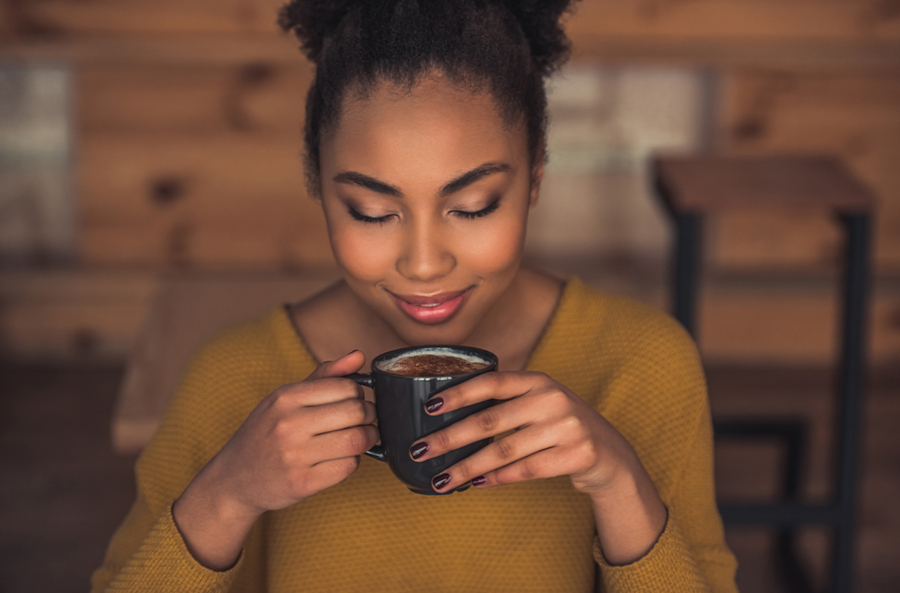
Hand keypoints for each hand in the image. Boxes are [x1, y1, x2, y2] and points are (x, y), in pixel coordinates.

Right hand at [173, 350, 377, 568]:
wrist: (234, 479)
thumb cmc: (266, 433)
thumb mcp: (285, 399)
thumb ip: (324, 376)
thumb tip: (359, 356)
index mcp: (286, 397)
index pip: (346, 386)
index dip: (359, 393)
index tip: (354, 401)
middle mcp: (288, 424)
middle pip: (356, 412)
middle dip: (368, 416)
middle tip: (363, 421)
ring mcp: (295, 456)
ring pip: (357, 440)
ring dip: (367, 439)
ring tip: (360, 438)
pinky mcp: (303, 483)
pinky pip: (348, 467)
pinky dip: (352, 462)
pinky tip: (340, 458)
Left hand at [409, 371, 636, 494]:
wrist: (610, 455)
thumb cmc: (560, 427)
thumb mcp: (539, 403)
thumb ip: (506, 403)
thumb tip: (447, 416)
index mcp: (538, 380)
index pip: (491, 382)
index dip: (459, 393)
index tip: (429, 407)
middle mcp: (552, 399)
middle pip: (489, 421)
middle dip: (449, 438)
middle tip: (420, 451)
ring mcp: (567, 427)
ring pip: (504, 452)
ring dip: (467, 468)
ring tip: (441, 480)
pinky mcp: (577, 455)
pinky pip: (525, 471)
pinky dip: (497, 479)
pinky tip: (476, 484)